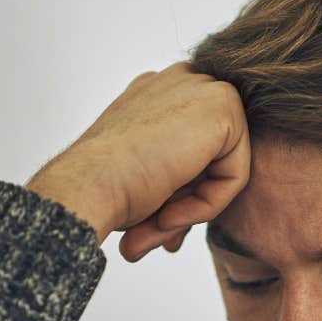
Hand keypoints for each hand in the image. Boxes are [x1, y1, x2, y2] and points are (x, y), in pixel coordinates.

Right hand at [26, 62, 249, 260]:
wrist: (86, 186)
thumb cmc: (105, 188)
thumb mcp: (146, 180)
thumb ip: (176, 187)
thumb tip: (179, 213)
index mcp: (158, 93)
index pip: (195, 150)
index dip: (180, 194)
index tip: (156, 224)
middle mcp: (181, 82)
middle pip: (213, 160)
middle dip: (190, 204)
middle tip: (159, 238)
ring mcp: (203, 88)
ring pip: (225, 168)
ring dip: (195, 208)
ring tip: (157, 229)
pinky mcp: (223, 106)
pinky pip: (235, 175)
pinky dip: (208, 205)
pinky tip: (170, 214)